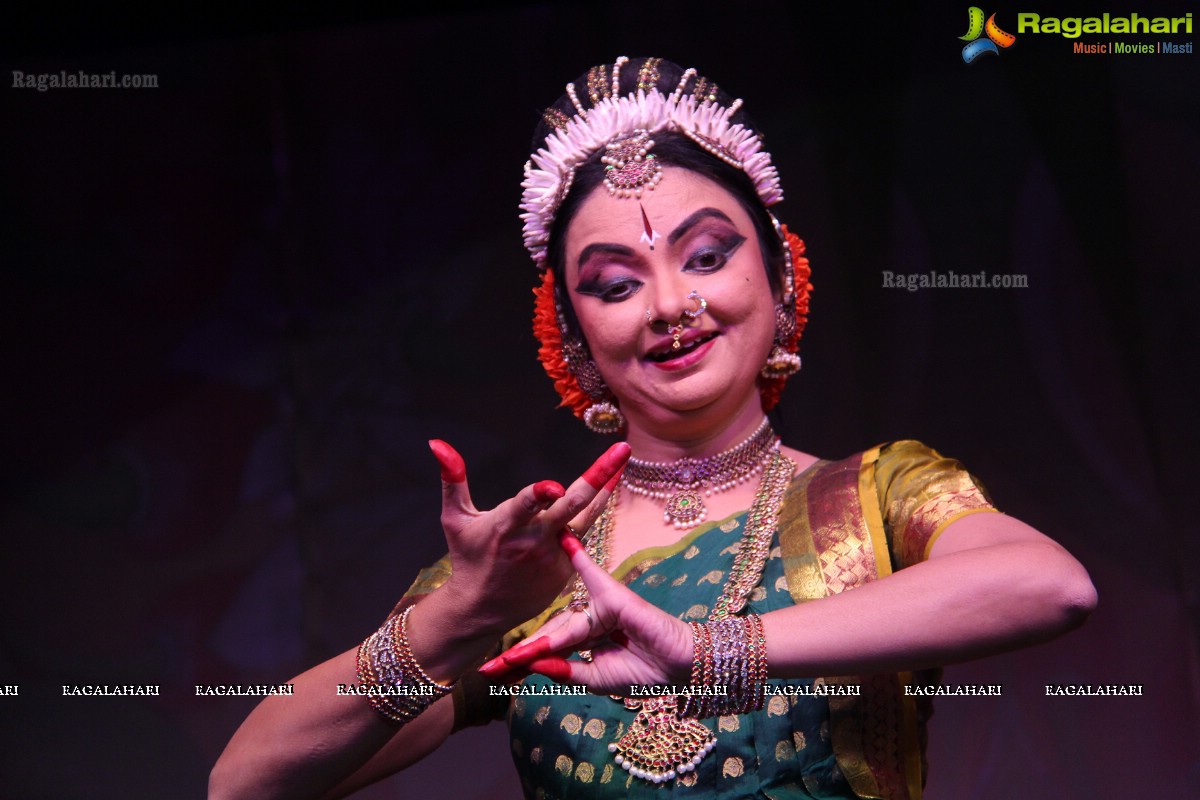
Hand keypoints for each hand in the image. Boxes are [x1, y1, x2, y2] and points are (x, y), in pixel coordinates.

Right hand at [429, 440, 629, 636]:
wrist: (482, 609)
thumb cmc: (467, 557)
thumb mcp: (455, 519)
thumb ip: (452, 480)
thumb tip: (438, 443)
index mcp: (506, 526)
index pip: (523, 507)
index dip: (537, 495)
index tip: (553, 486)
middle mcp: (534, 541)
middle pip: (572, 505)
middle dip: (598, 475)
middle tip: (621, 450)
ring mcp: (555, 557)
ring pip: (586, 517)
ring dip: (606, 488)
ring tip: (621, 460)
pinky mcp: (566, 570)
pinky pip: (582, 535)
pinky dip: (589, 514)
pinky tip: (603, 492)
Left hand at [478, 529, 694, 693]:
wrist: (678, 666)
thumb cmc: (643, 672)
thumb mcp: (596, 678)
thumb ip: (566, 670)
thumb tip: (536, 663)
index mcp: (585, 640)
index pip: (549, 649)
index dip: (523, 662)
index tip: (492, 674)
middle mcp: (588, 619)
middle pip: (549, 635)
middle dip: (520, 657)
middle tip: (488, 670)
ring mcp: (600, 605)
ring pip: (561, 625)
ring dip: (535, 645)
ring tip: (506, 660)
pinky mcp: (613, 594)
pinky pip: (591, 575)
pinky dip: (578, 557)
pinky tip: (562, 539)